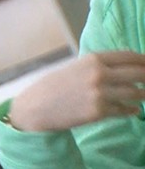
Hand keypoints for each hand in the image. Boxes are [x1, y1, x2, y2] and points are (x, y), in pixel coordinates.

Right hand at [9, 51, 144, 131]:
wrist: (35, 109)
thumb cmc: (51, 88)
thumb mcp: (74, 69)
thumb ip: (97, 67)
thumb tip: (123, 70)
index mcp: (93, 60)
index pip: (129, 56)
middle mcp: (99, 74)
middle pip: (138, 73)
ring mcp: (100, 93)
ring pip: (135, 93)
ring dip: (142, 95)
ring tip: (143, 96)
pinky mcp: (99, 112)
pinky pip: (124, 110)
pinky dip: (131, 110)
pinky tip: (133, 110)